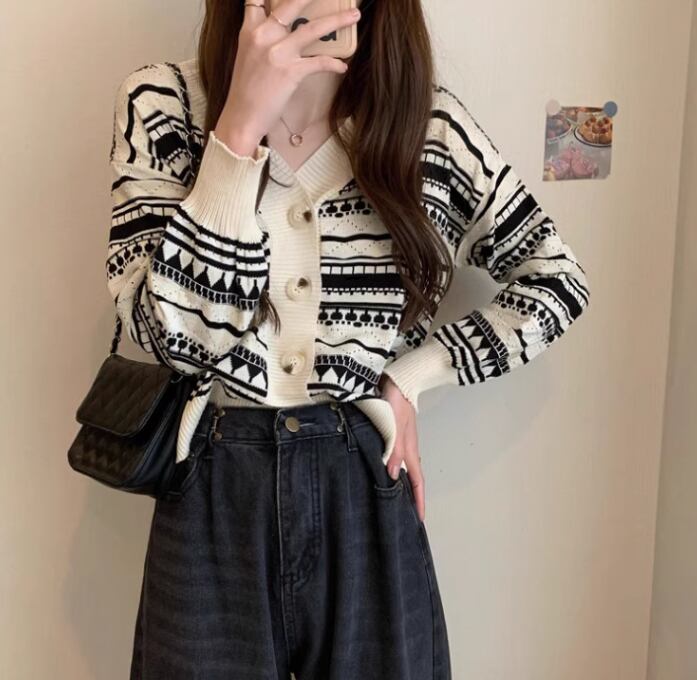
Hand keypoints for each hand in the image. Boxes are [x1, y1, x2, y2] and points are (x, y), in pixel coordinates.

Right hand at [214, 0, 361, 154]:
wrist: (241, 118)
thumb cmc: (246, 92)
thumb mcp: (248, 57)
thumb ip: (262, 40)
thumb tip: (284, 33)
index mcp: (249, 30)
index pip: (258, 0)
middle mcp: (263, 36)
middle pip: (291, 3)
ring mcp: (277, 53)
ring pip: (313, 28)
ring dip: (337, 21)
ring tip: (354, 16)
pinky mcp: (290, 72)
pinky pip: (319, 62)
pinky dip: (333, 64)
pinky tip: (342, 66)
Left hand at [379, 374, 425, 521]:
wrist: (398, 380)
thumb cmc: (396, 401)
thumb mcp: (393, 425)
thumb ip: (393, 449)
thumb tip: (391, 474)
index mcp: (409, 449)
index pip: (416, 480)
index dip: (419, 500)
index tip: (420, 519)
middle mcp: (408, 448)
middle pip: (412, 478)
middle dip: (412, 497)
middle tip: (406, 515)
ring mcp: (402, 441)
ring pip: (403, 468)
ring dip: (402, 484)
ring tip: (395, 499)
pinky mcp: (395, 434)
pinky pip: (396, 458)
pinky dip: (393, 469)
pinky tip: (385, 472)